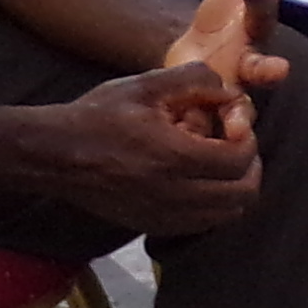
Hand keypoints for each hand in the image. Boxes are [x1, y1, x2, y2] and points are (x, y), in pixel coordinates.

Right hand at [37, 64, 264, 239]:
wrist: (57, 154)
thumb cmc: (99, 115)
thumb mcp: (146, 85)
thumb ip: (194, 80)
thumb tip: (230, 92)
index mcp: (174, 157)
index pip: (240, 160)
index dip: (248, 139)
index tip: (235, 124)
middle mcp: (175, 194)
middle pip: (244, 195)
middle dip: (250, 167)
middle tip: (238, 145)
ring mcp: (165, 216)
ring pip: (227, 214)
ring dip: (235, 188)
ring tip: (219, 163)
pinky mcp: (154, 227)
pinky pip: (203, 224)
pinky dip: (214, 204)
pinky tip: (198, 180)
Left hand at [151, 0, 307, 124]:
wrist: (193, 61)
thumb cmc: (232, 23)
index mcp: (257, 28)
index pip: (261, 7)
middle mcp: (248, 63)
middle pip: (258, 67)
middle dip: (267, 70)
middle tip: (277, 70)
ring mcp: (226, 90)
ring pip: (238, 107)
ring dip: (238, 116)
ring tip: (237, 125)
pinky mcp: (201, 111)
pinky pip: (201, 127)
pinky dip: (196, 130)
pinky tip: (187, 131)